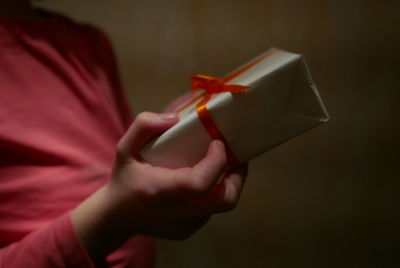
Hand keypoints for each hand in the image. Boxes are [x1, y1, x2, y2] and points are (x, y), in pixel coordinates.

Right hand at [71, 112, 247, 259]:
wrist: (116, 217)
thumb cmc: (123, 179)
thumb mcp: (124, 148)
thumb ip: (143, 126)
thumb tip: (175, 118)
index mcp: (162, 191)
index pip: (201, 183)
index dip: (217, 162)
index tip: (218, 143)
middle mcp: (177, 212)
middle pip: (225, 200)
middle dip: (237, 176)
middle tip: (236, 157)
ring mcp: (185, 225)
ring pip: (220, 206)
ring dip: (227, 184)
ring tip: (223, 165)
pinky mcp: (187, 231)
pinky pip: (210, 211)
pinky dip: (213, 194)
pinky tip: (205, 182)